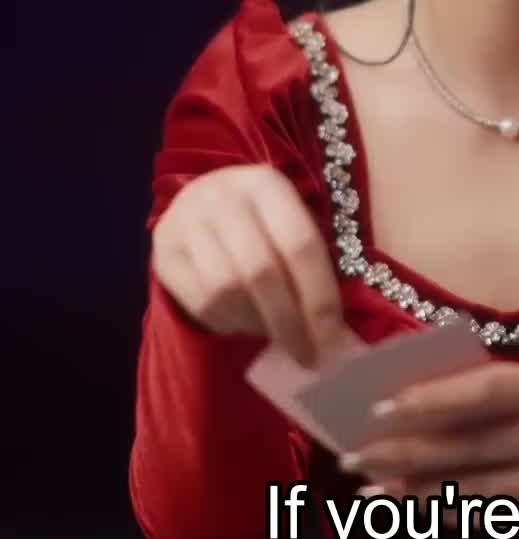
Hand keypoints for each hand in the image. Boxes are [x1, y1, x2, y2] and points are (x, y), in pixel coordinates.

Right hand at [151, 165, 347, 366]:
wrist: (199, 202)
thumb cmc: (260, 221)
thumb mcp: (289, 223)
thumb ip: (311, 267)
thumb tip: (335, 335)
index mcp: (266, 183)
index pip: (300, 245)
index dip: (319, 297)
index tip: (333, 339)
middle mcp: (221, 196)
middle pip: (261, 272)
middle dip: (290, 323)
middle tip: (307, 355)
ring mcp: (186, 222)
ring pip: (227, 291)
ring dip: (258, 324)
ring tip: (277, 335)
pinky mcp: (163, 252)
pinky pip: (200, 303)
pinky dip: (229, 323)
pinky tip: (244, 323)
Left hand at [338, 360, 518, 533]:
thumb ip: (486, 385)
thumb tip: (404, 391)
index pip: (485, 390)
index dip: (430, 399)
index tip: (378, 408)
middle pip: (470, 447)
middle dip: (403, 453)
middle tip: (352, 455)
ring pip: (474, 489)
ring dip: (414, 490)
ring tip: (371, 486)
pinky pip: (492, 518)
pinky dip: (447, 512)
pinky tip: (413, 508)